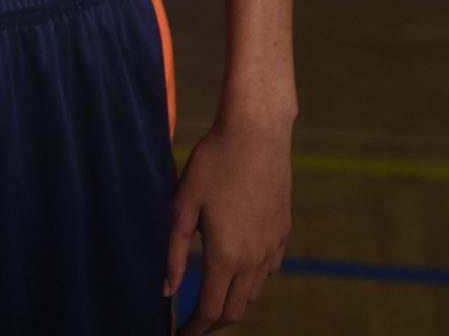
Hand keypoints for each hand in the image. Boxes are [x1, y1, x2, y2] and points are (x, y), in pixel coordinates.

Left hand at [167, 109, 291, 331]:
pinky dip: (252, 277)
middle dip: (213, 321)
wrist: (257, 133)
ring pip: (253, 292)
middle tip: (194, 320)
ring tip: (213, 293)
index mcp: (226, 256)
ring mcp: (272, 247)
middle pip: (235, 310)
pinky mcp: (283, 231)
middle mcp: (254, 260)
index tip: (181, 334)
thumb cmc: (214, 163)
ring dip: (233, 299)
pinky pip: (269, 269)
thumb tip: (166, 289)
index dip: (194, 329)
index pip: (210, 310)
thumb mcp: (184, 203)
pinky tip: (239, 263)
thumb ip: (173, 250)